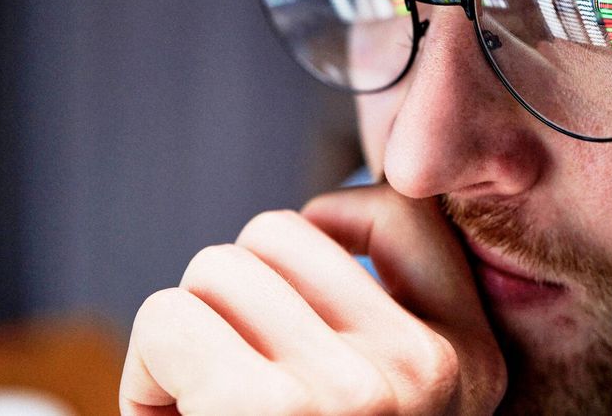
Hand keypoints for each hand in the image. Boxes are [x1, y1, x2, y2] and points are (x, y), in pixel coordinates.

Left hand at [119, 184, 505, 414]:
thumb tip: (321, 215)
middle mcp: (426, 374)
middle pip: (278, 235)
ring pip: (217, 268)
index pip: (405, 215)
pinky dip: (146, 370)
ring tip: (202, 405)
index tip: (299, 261)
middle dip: (230, 297)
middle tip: (228, 377)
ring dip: (186, 332)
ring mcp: (356, 393)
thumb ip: (376, 318)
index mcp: (466, 365)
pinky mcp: (269, 415)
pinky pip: (169, 318)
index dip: (335, 218)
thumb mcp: (390, 401)